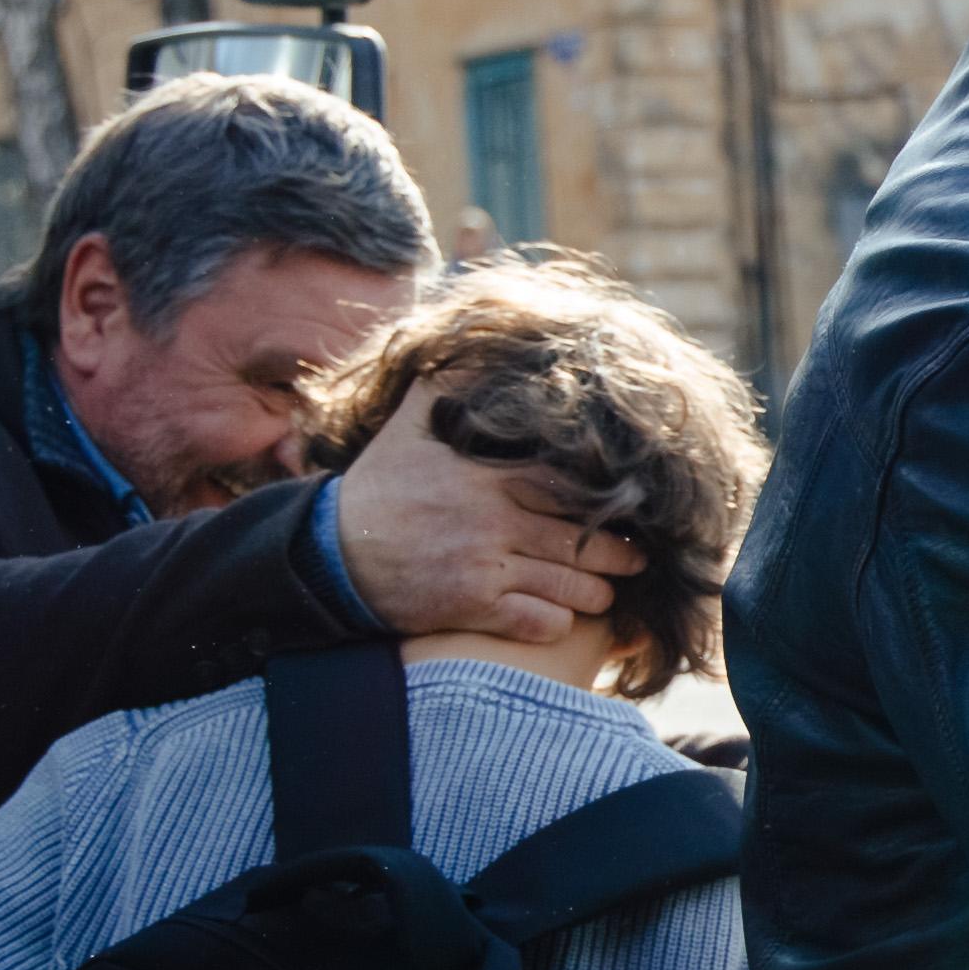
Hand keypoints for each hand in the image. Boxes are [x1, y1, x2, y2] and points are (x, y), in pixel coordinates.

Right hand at [332, 387, 645, 645]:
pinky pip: (540, 622)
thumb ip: (447, 387)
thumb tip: (475, 346)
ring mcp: (484, 566)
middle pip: (582, 540)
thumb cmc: (379, 488)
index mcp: (489, 476)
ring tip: (607, 591)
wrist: (330, 555)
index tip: (632, 510)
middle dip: (619, 554)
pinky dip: (559, 622)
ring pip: (570, 585)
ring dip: (596, 593)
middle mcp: (493, 520)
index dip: (607, 501)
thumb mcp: (409, 426)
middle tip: (637, 557)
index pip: (570, 486)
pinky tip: (563, 618)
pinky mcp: (471, 608)